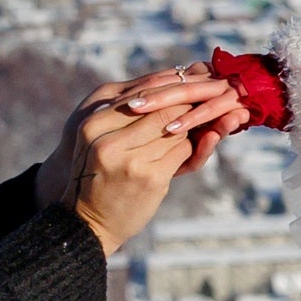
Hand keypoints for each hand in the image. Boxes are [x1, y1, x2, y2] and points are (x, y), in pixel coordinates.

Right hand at [37, 66, 236, 205]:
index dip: (168, 86)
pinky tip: (198, 142)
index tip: (191, 78)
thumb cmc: (96, 174)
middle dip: (187, 102)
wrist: (89, 222)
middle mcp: (109, 141)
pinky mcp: (152, 178)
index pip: (139, 96)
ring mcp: (132, 161)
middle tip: (210, 92)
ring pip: (175, 129)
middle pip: (160, 110)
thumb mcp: (97, 140)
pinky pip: (183, 151)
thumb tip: (163, 80)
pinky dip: (192, 146)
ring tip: (210, 114)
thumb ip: (121, 113)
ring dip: (192, 124)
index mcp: (93, 125)